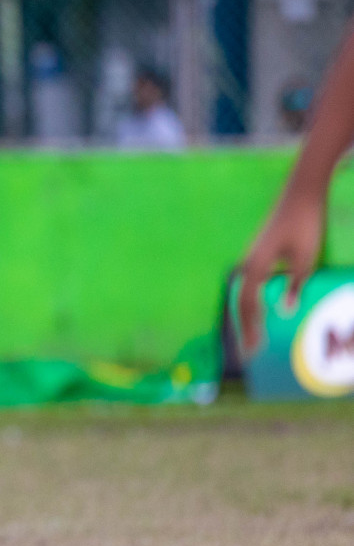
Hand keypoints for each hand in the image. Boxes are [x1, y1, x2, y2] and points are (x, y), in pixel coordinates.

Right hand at [237, 188, 327, 353]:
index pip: (248, 305)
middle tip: (248, 351)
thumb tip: (283, 311)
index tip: (253, 351)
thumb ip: (294, 285)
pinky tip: (259, 308)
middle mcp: (248, 264)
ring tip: (251, 334)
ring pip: (244, 293)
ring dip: (247, 315)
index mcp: (256, 267)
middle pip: (241, 302)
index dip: (250, 329)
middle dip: (245, 327)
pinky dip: (252, 301)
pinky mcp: (259, 254)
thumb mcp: (305, 258)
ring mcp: (252, 258)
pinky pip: (250, 284)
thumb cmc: (305, 224)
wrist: (300, 194)